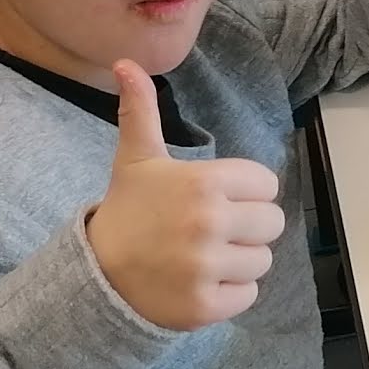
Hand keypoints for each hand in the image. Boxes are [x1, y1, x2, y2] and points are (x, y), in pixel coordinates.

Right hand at [86, 60, 284, 331]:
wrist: (96, 275)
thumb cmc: (128, 212)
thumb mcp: (137, 159)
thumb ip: (141, 111)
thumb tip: (126, 62)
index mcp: (204, 183)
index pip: (267, 185)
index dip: (245, 193)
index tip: (213, 199)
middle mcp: (209, 223)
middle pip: (272, 224)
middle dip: (246, 228)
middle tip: (210, 231)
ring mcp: (206, 267)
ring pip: (262, 261)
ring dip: (238, 261)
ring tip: (202, 256)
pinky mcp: (204, 306)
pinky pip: (248, 296)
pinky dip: (229, 294)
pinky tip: (199, 282)